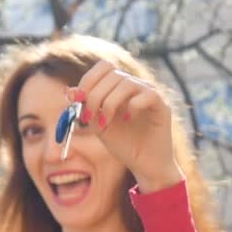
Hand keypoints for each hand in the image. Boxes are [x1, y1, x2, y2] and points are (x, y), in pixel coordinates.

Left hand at [67, 60, 183, 192]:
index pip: (104, 66)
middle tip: (88, 118)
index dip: (89, 79)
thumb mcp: (98, 125)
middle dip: (95, 95)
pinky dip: (133, 106)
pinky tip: (128, 120)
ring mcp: (150, 94)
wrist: (144, 165)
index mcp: (119, 87)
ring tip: (104, 122)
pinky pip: (148, 94)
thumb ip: (86, 108)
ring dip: (110, 103)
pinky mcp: (163, 106)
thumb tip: (68, 91)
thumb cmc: (123, 144)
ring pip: (127, 83)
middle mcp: (136, 86)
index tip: (78, 100)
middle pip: (113, 74)